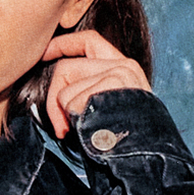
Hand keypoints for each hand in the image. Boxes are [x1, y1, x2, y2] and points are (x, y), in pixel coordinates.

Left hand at [36, 28, 150, 138]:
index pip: (89, 40)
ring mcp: (118, 74)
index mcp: (125, 68)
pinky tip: (90, 133)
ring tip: (87, 130)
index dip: (63, 44)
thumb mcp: (112, 107)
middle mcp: (124, 66)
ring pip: (65, 91)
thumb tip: (58, 95)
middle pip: (65, 68)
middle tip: (60, 126)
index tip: (46, 51)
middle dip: (54, 98)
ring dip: (67, 116)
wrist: (147, 153)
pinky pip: (70, 103)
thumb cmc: (126, 139)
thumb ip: (93, 89)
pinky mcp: (111, 85)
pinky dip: (73, 122)